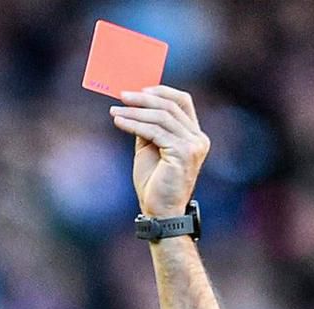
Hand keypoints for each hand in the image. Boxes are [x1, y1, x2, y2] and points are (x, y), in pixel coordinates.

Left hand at [110, 85, 208, 217]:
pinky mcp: (183, 153)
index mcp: (194, 136)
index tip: (139, 90)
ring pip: (161, 116)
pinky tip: (119, 122)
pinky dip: (134, 124)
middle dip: (143, 98)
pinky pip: (154, 131)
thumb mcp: (149, 148)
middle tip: (122, 95)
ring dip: (135, 111)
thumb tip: (135, 103)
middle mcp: (198, 139)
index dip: (162, 91)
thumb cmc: (154, 184)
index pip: (182, 101)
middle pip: (170, 106)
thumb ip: (148, 126)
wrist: (160, 213)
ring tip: (115, 111)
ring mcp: (193, 146)